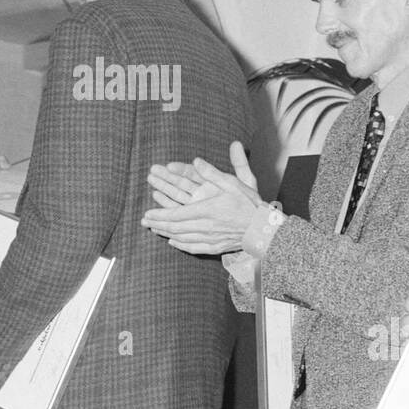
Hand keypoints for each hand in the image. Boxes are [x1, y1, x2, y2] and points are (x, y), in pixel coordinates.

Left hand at [141, 142, 261, 254]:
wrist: (264, 230)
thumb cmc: (250, 205)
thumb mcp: (234, 183)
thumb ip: (213, 173)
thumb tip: (196, 161)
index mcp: (207, 210)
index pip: (177, 214)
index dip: (160, 214)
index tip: (147, 213)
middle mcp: (206, 226)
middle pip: (175, 227)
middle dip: (158, 224)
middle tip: (144, 221)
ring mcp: (210, 239)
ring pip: (182, 238)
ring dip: (165, 233)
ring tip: (153, 229)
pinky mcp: (216, 247)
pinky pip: (193, 248)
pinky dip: (180, 245)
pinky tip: (173, 242)